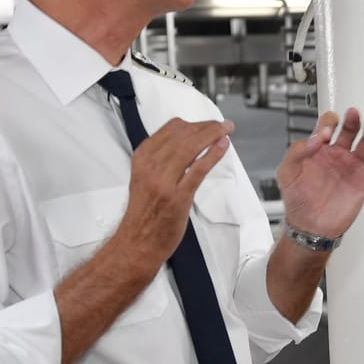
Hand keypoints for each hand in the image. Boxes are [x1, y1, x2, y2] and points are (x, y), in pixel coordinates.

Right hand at [114, 118, 233, 268]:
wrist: (138, 241)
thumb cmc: (144, 213)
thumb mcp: (144, 177)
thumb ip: (160, 159)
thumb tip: (183, 143)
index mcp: (142, 159)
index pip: (171, 129)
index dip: (194, 123)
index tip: (207, 123)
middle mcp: (151, 166)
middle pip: (184, 134)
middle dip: (207, 126)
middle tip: (222, 125)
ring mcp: (164, 181)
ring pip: (191, 147)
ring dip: (213, 135)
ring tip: (225, 131)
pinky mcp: (178, 196)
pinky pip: (198, 168)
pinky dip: (213, 154)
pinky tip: (222, 146)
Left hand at [276, 109, 363, 239]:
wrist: (311, 226)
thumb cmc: (297, 201)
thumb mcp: (287, 172)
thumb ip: (298, 151)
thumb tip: (316, 138)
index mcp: (318, 150)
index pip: (327, 127)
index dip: (327, 125)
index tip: (325, 133)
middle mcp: (337, 155)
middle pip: (349, 130)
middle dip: (352, 120)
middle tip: (353, 113)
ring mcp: (352, 166)